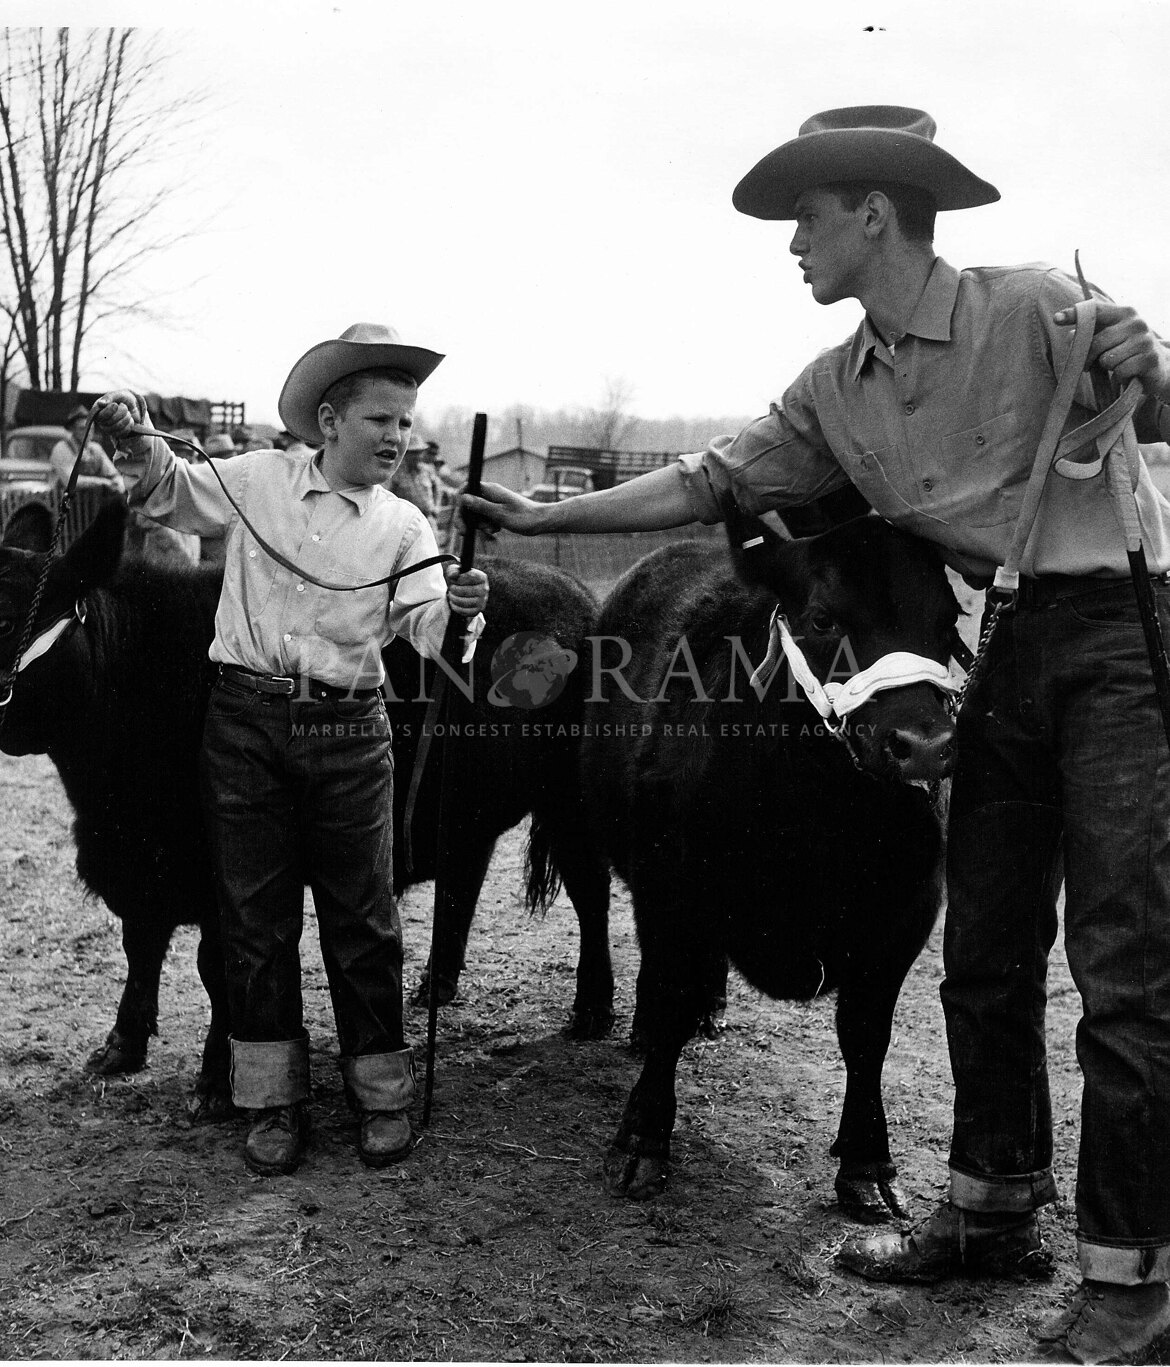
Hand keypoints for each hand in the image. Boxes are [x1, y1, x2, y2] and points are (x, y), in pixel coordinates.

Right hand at [91, 390, 153, 451]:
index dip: (110, 411)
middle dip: (122, 412)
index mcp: (98, 410)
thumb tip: (100, 403)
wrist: (133, 405)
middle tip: (124, 406)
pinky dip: (129, 425)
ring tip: (128, 413)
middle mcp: (101, 421)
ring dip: (127, 418)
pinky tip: (130, 419)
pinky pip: (123, 432)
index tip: (116, 405)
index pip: (102, 415)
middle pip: (111, 421)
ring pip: (118, 427)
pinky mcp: (117, 434)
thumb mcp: (117, 394)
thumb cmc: (122, 398)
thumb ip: (109, 397)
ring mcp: (108, 429)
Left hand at [444, 565, 488, 616]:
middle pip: (464, 591)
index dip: (458, 578)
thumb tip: (453, 575)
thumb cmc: (461, 580)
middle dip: (453, 589)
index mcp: (482, 577)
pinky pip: (464, 611)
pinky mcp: (478, 610)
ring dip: (453, 598)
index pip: (470, 577)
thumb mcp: (456, 572)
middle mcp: (484, 589)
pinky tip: (453, 603)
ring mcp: (482, 601)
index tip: (453, 579)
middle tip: (451, 588)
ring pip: (463, 602)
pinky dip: (455, 607)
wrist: (467, 592)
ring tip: (451, 595)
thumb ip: (453, 571)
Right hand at [459, 481, 548, 534]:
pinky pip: (485, 518)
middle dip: (466, 519)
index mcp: (490, 490)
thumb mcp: (500, 514)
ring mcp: (493, 502)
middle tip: (464, 532)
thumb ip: (481, 506)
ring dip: (479, 525)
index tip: (460, 516)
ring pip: (476, 513)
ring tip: (493, 530)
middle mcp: (490, 494)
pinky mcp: (497, 510)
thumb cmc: (524, 517)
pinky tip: (497, 530)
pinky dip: (487, 526)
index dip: (459, 502)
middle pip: (468, 504)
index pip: (466, 488)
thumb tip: (463, 498)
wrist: (541, 521)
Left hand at [1055, 301, 1169, 399]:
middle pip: (1096, 342)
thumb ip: (1091, 334)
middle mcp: (1136, 322)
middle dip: (1088, 358)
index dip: (1075, 314)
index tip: (1056, 319)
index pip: (1096, 310)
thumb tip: (1070, 335)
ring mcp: (1144, 340)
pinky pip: (1119, 371)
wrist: (1159, 366)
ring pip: (1107, 359)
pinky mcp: (1149, 359)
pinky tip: (1126, 373)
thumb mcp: (1110, 339)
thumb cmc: (1127, 350)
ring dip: (1107, 367)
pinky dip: (1119, 377)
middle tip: (1087, 365)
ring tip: (1116, 365)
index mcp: (1124, 312)